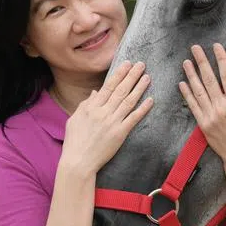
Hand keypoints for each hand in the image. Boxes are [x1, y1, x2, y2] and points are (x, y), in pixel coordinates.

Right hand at [61, 61, 152, 176]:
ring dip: (139, 88)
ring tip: (147, 77)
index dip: (119, 74)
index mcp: (91, 107)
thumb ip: (86, 104)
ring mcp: (112, 122)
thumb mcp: (75, 119)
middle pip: (120, 90)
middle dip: (131, 76)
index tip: (127, 64)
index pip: (108, 86)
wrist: (78, 161)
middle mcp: (103, 112)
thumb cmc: (75, 141)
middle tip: (141, 64)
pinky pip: (133, 118)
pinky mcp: (120, 133)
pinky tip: (150, 100)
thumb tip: (96, 92)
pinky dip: (142, 109)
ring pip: (128, 101)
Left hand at [179, 43, 225, 169]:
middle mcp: (222, 107)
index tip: (216, 46)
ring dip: (191, 75)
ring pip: (198, 91)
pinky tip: (182, 83)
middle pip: (209, 79)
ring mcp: (211, 116)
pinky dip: (187, 94)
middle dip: (201, 61)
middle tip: (195, 48)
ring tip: (186, 62)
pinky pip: (193, 106)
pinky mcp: (203, 124)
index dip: (221, 59)